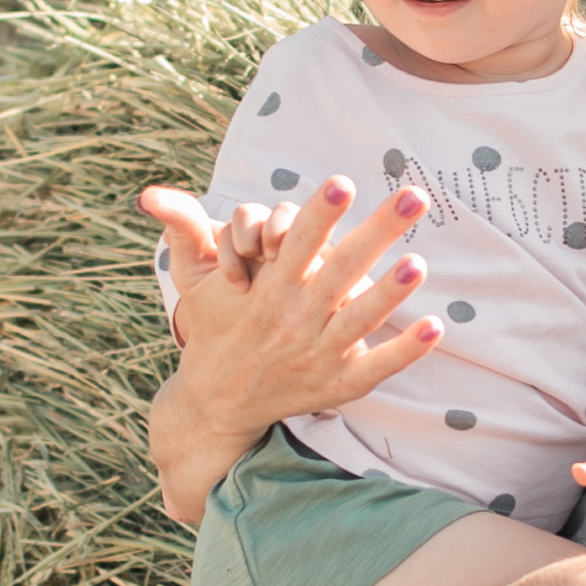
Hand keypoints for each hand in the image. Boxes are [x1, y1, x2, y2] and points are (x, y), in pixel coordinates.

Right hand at [147, 175, 449, 518]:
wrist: (217, 401)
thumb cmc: (214, 325)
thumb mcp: (192, 279)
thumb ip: (184, 230)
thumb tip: (149, 194)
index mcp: (267, 289)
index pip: (297, 243)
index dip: (319, 213)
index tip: (342, 183)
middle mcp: (294, 318)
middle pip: (340, 268)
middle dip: (376, 231)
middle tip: (413, 196)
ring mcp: (318, 354)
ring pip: (359, 320)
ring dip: (388, 292)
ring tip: (418, 263)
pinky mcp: (336, 384)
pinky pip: (376, 369)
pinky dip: (404, 351)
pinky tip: (436, 328)